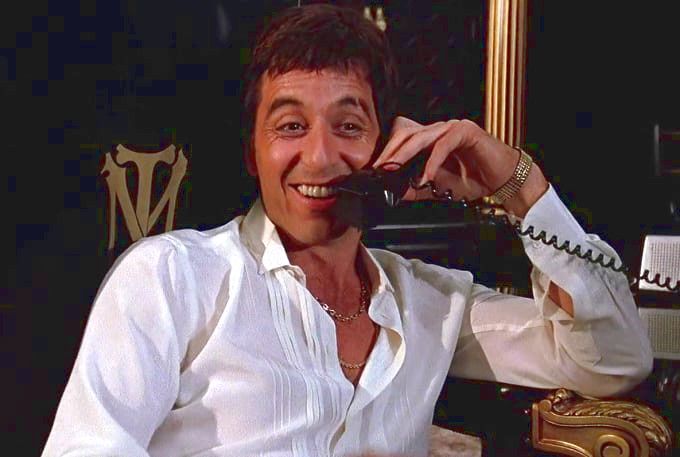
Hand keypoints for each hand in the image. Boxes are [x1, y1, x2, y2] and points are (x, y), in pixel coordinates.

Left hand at [373, 116, 547, 214]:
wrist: (504, 181)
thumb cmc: (475, 179)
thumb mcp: (439, 188)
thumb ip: (418, 188)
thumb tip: (395, 193)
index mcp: (431, 140)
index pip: (402, 138)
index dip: (388, 151)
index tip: (374, 169)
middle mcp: (439, 130)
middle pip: (406, 133)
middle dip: (390, 151)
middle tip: (378, 167)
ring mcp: (452, 128)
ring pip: (422, 136)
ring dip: (405, 154)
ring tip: (394, 168)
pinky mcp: (466, 131)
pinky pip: (443, 144)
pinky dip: (432, 161)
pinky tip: (426, 175)